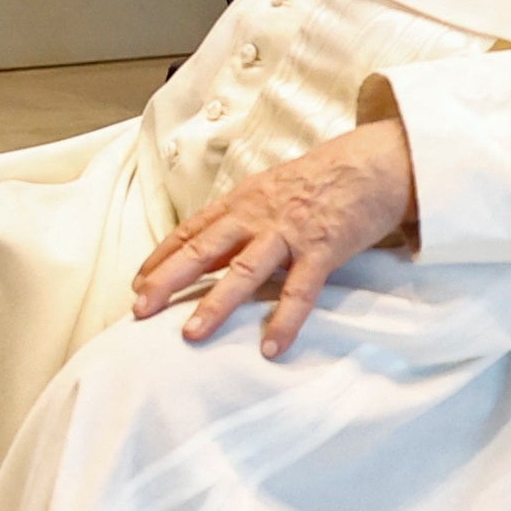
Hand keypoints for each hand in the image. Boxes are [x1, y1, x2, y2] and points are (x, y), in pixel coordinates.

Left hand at [132, 118, 418, 357]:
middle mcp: (257, 216)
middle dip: (168, 280)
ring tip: (191, 334)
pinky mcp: (322, 250)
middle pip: (203, 250)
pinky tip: (271, 348)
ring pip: (243, 271)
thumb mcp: (271, 190)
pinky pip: (300, 290)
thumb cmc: (322, 178)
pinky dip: (285, 320)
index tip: (137, 283)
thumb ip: (243, 219)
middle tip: (139, 310)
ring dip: (215, 304)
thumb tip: (214, 250)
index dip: (161, 257)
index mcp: (242, 201)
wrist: (373, 163)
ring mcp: (288, 233)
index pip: (191, 231)